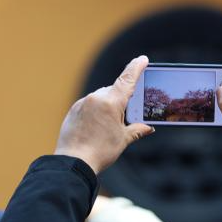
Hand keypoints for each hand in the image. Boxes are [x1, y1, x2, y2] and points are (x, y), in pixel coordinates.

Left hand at [55, 55, 154, 173]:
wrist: (73, 162)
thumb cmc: (100, 152)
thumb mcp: (123, 140)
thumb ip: (137, 130)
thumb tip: (148, 128)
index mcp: (111, 102)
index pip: (127, 79)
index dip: (136, 68)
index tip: (143, 59)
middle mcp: (96, 98)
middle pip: (114, 90)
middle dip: (121, 99)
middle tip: (125, 115)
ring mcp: (83, 103)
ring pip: (101, 97)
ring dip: (107, 105)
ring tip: (107, 126)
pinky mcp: (74, 109)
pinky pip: (89, 104)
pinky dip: (95, 110)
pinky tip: (96, 127)